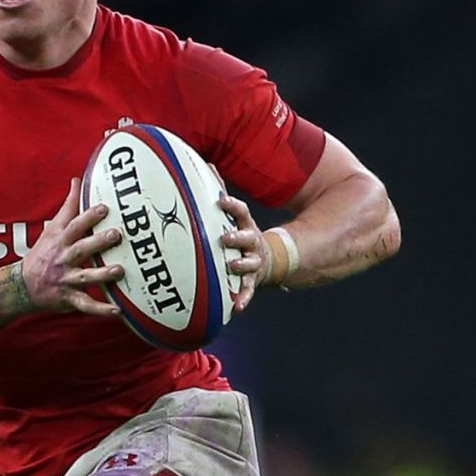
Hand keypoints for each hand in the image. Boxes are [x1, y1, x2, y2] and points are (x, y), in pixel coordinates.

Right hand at [20, 178, 124, 316]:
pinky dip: (101, 310)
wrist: (21, 285)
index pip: (75, 225)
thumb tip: (77, 180)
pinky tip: (117, 312)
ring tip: (119, 270)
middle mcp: (63, 258)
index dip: (89, 216)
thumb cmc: (44, 253)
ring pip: (85, 276)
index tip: (104, 207)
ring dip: (102, 275)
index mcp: (61, 240)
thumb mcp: (53, 227)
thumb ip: (68, 206)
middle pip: (81, 248)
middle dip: (98, 242)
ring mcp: (66, 279)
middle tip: (117, 234)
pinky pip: (86, 305)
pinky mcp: (69, 298)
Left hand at [217, 194, 266, 313]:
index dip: (233, 206)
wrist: (267, 260)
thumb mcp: (235, 216)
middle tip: (225, 237)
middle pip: (248, 237)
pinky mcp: (252, 280)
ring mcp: (253, 262)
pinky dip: (243, 298)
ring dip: (242, 265)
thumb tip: (209, 167)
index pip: (242, 212)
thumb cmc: (241, 235)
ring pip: (250, 264)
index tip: (222, 200)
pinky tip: (236, 307)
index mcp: (245, 226)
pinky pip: (248, 290)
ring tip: (232, 266)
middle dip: (237, 237)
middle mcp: (252, 243)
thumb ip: (221, 193)